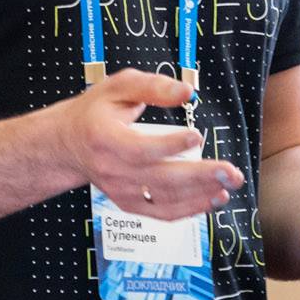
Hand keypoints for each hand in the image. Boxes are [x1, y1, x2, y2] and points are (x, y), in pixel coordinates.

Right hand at [54, 68, 243, 220]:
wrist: (68, 144)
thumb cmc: (97, 112)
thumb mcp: (118, 87)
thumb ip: (152, 87)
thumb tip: (187, 91)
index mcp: (105, 138)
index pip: (140, 149)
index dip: (170, 146)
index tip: (197, 136)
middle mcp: (112, 170)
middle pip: (160, 179)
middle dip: (199, 177)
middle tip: (230, 172)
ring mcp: (120, 190)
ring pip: (165, 200)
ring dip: (201, 196)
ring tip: (228, 186)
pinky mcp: (129, 203)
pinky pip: (162, 213)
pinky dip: (190, 210)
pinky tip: (213, 199)